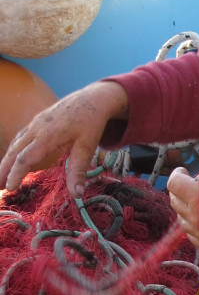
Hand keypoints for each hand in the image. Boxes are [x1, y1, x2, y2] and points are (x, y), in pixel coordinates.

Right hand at [0, 81, 127, 196]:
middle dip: (4, 170)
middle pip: (14, 151)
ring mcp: (34, 123)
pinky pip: (20, 137)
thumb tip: (77, 195)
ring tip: (2, 178)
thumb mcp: (87, 148)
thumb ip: (78, 171)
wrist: (92, 99)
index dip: (16, 174)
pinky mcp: (36, 121)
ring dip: (6, 161)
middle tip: (0, 188)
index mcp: (48, 135)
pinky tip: (12, 160)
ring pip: (15, 144)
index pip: (25, 158)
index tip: (11, 189)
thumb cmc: (90, 123)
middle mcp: (36, 128)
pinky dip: (14, 150)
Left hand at [167, 164, 198, 255]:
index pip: (173, 184)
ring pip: (181, 216)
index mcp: (196, 196)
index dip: (176, 174)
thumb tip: (198, 180)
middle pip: (174, 200)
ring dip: (187, 206)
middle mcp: (192, 216)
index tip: (183, 171)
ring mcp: (197, 233)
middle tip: (191, 185)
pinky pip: (190, 231)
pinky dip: (194, 222)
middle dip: (180, 189)